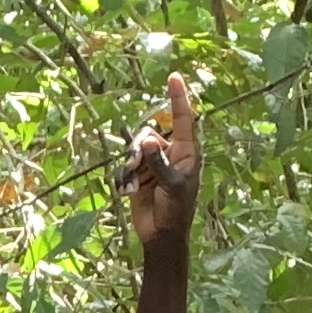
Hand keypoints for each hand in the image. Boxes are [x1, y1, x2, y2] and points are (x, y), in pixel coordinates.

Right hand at [121, 72, 200, 245]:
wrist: (160, 235)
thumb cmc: (176, 210)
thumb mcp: (173, 185)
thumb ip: (159, 162)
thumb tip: (147, 141)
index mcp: (186, 152)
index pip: (182, 119)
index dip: (178, 98)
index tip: (174, 77)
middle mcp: (169, 153)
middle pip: (148, 134)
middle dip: (138, 148)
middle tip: (135, 164)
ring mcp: (153, 164)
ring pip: (134, 149)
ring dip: (131, 165)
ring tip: (133, 184)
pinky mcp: (138, 176)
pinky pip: (126, 166)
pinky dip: (125, 178)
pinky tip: (130, 192)